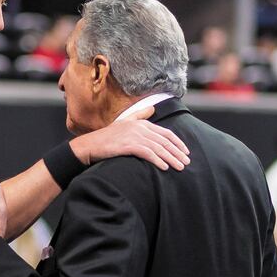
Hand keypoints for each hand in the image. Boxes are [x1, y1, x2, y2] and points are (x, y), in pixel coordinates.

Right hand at [70, 106, 189, 170]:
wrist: (89, 146)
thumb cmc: (106, 137)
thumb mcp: (124, 123)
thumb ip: (139, 115)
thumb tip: (152, 108)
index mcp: (141, 123)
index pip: (166, 133)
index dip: (178, 143)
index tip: (186, 152)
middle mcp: (140, 127)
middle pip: (164, 141)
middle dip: (177, 152)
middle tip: (186, 163)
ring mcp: (134, 136)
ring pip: (158, 148)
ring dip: (171, 158)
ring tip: (180, 167)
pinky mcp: (128, 145)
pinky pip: (147, 153)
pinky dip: (158, 161)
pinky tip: (164, 168)